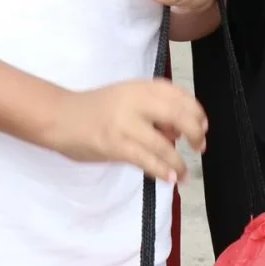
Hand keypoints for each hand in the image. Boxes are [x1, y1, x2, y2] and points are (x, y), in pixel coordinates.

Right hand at [48, 80, 206, 183]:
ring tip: (184, 174)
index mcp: (139, 86)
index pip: (177, 93)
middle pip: (177, 114)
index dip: (195, 110)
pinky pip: (146, 159)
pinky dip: (162, 170)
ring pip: (163, 143)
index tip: (203, 125)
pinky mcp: (115, 144)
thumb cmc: (95, 109)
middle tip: (200, 147)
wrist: (61, 117)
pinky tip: (169, 179)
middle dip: (195, 132)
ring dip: (178, 162)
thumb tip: (177, 132)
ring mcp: (125, 122)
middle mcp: (135, 100)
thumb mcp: (125, 98)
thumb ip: (151, 109)